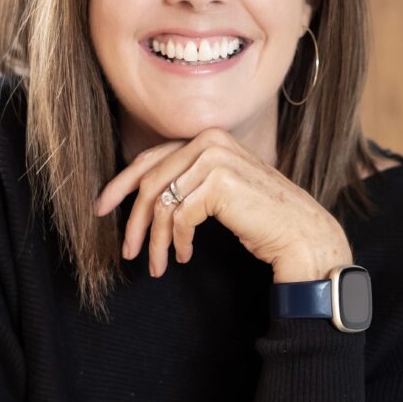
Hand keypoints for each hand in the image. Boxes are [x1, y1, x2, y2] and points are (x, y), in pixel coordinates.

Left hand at [94, 128, 352, 281]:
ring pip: (161, 203)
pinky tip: (184, 255)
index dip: (121, 184)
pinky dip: (177, 242)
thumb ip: (188, 180)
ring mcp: (214, 159)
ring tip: (156, 265)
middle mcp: (209, 141)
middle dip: (133, 220)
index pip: (150, 158)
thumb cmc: (261, 216)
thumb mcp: (219, 189)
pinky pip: (179, 217)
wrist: (300, 232)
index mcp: (207, 137)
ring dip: (155, 240)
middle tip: (127, 251)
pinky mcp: (219, 184)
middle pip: (150, 181)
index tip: (102, 208)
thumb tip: (142, 193)